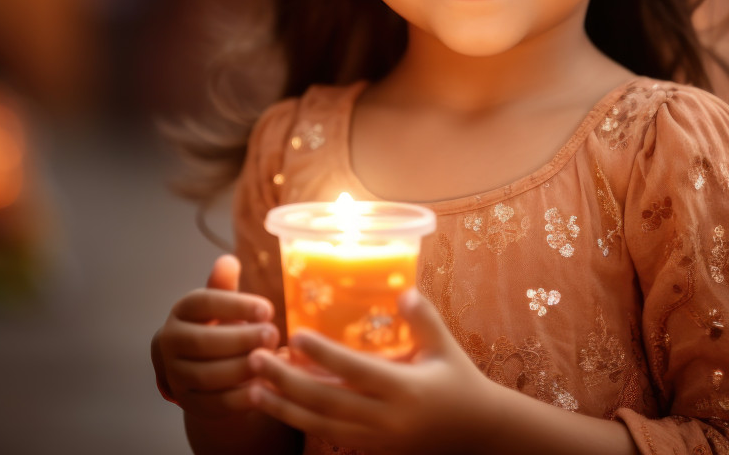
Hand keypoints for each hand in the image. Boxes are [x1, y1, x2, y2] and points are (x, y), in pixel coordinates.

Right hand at [152, 254, 279, 417]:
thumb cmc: (220, 324)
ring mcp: (175, 375)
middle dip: (240, 338)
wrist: (204, 366)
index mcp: (181, 311)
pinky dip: (238, 399)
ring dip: (240, 368)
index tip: (269, 308)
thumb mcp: (222, 303)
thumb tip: (228, 261)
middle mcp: (170, 343)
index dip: (236, 305)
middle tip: (273, 334)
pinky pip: (211, 403)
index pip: (203, 303)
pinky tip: (262, 390)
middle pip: (202, 341)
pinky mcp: (188, 403)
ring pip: (206, 374)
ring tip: (269, 360)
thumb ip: (224, 285)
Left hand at [247, 288, 500, 453]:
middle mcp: (385, 419)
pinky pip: (329, 435)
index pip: (355, 372)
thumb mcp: (445, 347)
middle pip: (326, 403)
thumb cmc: (460, 382)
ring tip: (252, 389)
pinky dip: (301, 419)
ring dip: (284, 407)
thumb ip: (423, 319)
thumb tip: (403, 290)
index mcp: (405, 390)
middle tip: (255, 360)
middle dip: (286, 383)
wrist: (476, 433)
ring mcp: (375, 439)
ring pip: (320, 425)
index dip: (323, 355)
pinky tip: (280, 405)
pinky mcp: (371, 448)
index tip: (294, 335)